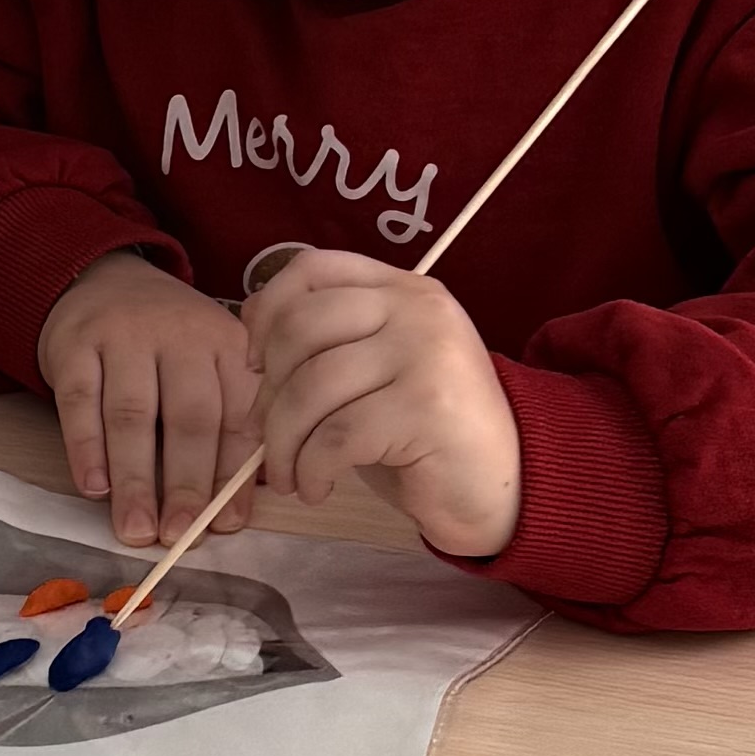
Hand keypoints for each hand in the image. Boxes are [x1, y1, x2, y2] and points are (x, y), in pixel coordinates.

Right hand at [36, 251, 263, 549]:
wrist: (102, 280)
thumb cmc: (167, 344)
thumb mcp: (210, 365)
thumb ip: (226, 425)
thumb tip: (233, 510)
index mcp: (228, 345)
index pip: (238, 418)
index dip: (232, 477)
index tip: (225, 527)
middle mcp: (182, 335)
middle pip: (189, 418)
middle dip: (186, 486)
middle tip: (178, 537)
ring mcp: (125, 335)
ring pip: (133, 415)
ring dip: (134, 480)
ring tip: (135, 530)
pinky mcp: (75, 343)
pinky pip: (80, 402)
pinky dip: (86, 448)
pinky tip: (93, 489)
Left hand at [244, 249, 524, 560]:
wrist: (503, 487)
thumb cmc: (427, 436)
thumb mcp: (379, 374)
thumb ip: (329, 346)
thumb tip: (251, 356)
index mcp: (402, 289)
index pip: (314, 268)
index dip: (267, 311)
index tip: (255, 363)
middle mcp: (417, 308)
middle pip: (300, 327)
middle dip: (267, 391)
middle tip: (267, 436)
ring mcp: (425, 352)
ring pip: (311, 386)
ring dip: (283, 441)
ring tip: (288, 474)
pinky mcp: (426, 407)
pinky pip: (335, 435)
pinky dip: (311, 468)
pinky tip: (316, 487)